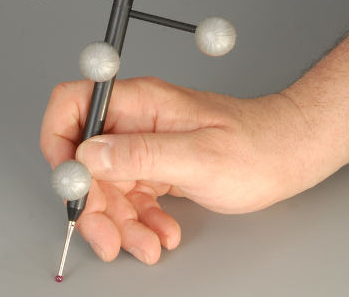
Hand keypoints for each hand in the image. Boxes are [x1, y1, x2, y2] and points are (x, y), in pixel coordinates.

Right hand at [40, 77, 342, 264]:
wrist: (290, 154)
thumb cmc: (256, 146)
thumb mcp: (199, 156)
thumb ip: (140, 154)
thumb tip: (87, 154)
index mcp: (140, 102)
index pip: (74, 104)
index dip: (58, 139)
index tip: (67, 181)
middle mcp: (137, 121)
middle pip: (85, 159)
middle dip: (91, 204)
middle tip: (107, 240)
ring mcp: (146, 144)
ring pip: (107, 186)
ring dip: (119, 223)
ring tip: (146, 246)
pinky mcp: (158, 167)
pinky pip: (133, 198)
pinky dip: (141, 222)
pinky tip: (162, 234)